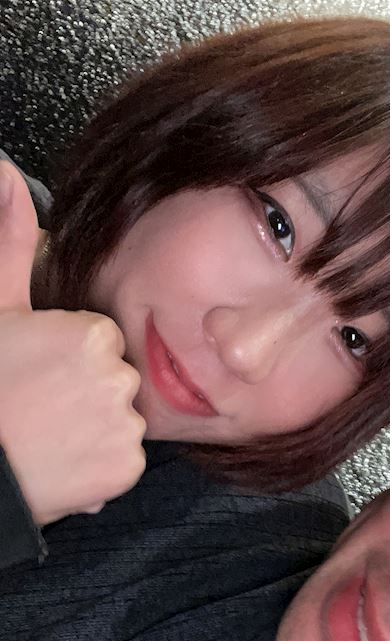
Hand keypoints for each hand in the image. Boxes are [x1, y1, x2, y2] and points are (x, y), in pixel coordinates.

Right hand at [0, 161, 146, 524]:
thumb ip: (9, 244)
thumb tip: (5, 172)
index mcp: (91, 333)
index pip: (101, 340)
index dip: (69, 359)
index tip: (41, 375)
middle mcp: (118, 375)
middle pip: (116, 377)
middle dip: (87, 390)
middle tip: (42, 407)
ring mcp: (125, 424)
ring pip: (122, 418)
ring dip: (96, 427)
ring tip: (51, 436)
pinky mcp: (127, 467)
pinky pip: (124, 458)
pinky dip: (102, 464)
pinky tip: (67, 462)